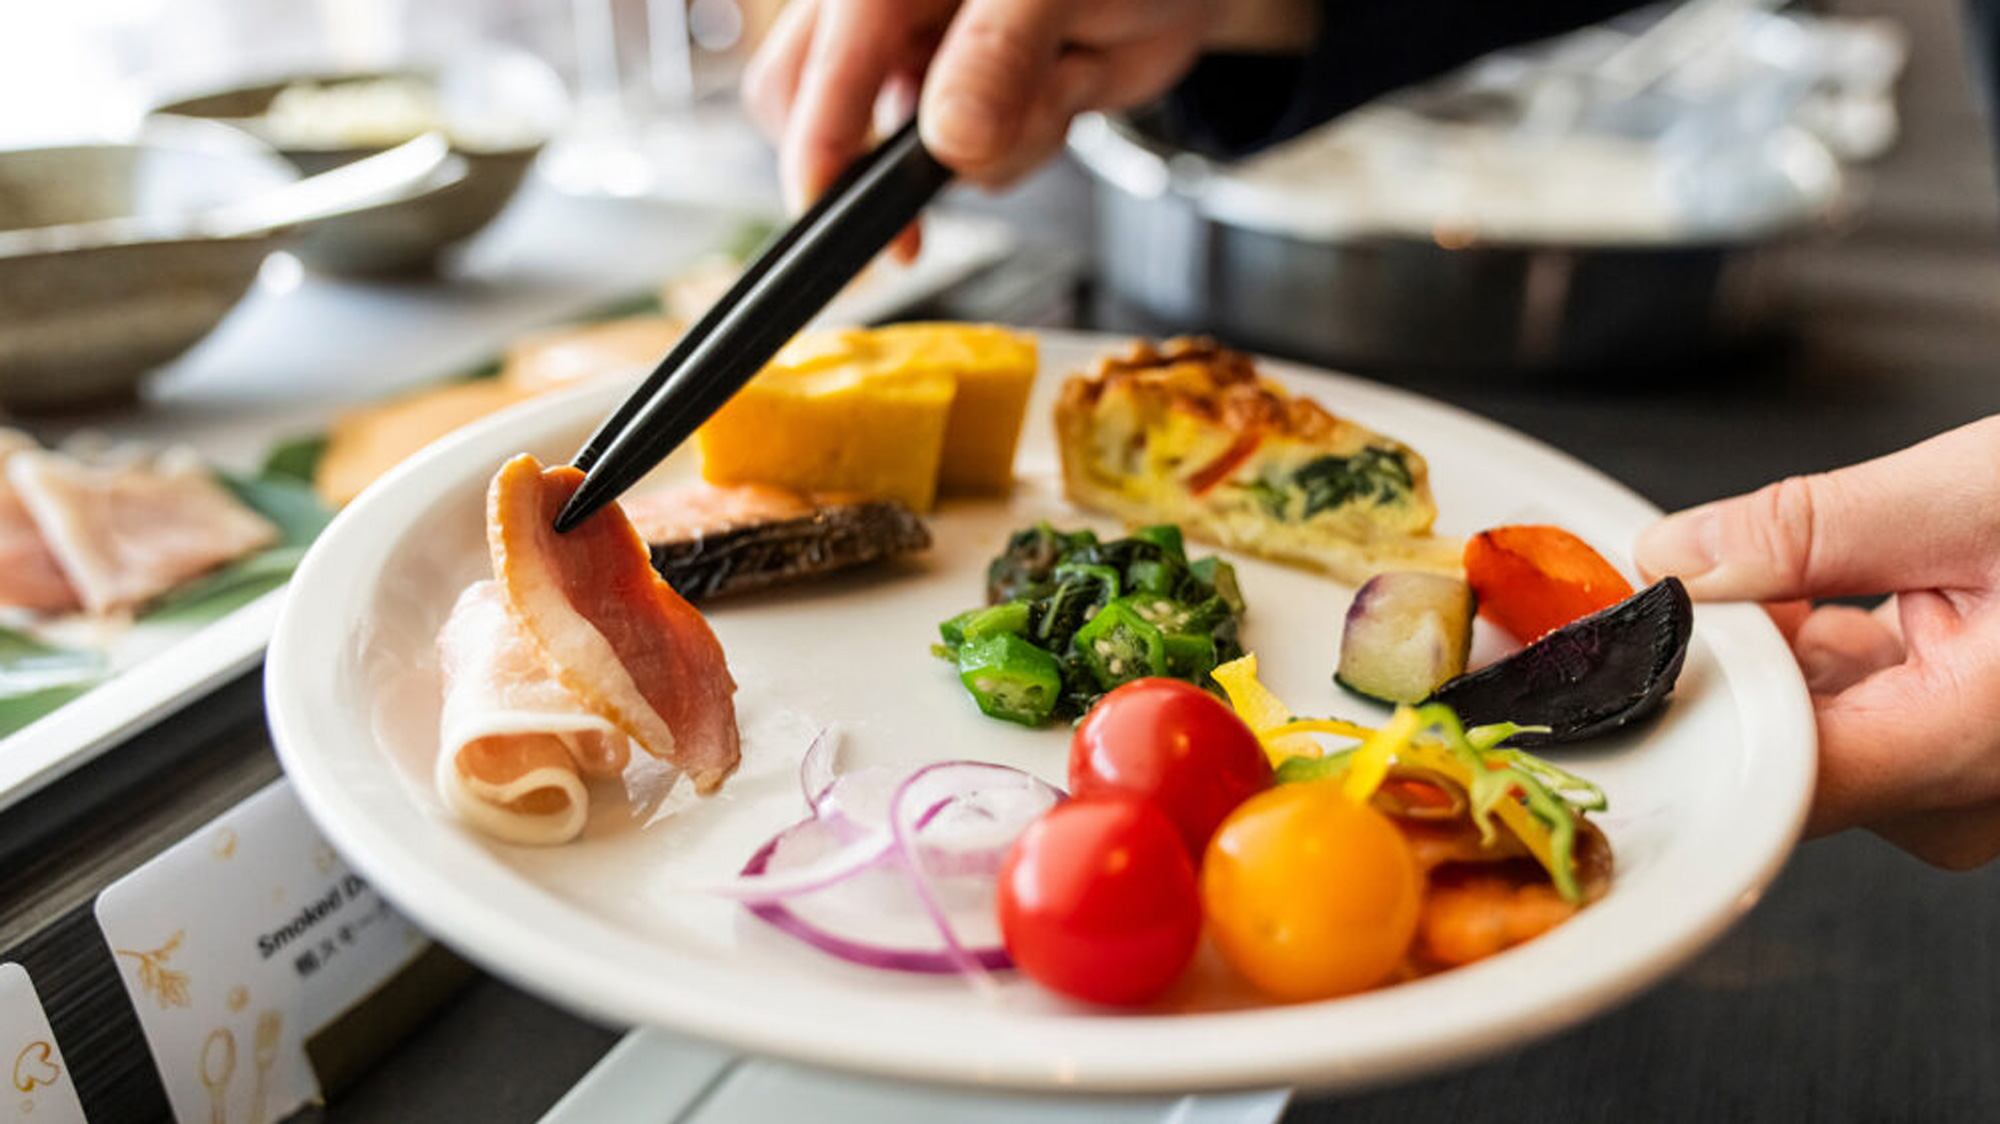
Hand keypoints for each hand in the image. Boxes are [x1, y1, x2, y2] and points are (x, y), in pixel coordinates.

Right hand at [743, 0, 1316, 250]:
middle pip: (820, 108)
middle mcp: (893, 14)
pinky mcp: (971, 106)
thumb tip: (950, 139)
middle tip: (925, 211)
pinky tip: (1066, 89)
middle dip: (885, 163)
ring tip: (1062, 79)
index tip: (828, 211)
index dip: (818, 142)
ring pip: (910, 154)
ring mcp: (930, 62)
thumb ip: (999, 53)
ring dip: (994, 146)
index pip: (819, 61)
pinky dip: (1025, 149)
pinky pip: (973, 167)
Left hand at [1634, 416, 1999, 868]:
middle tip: (1736, 565)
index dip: (1696, 698)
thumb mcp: (1972, 496)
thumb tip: (1676, 557)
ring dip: (1801, 649)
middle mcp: (1977, 798)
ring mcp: (1983, 788)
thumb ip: (1804, 532)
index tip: (1647, 630)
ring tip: (1857, 565)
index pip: (1775, 775)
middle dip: (1748, 655)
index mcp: (1975, 746)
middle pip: (1788, 749)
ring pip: (1827, 731)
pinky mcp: (1983, 761)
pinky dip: (1851, 655)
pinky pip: (1877, 719)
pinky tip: (1873, 592)